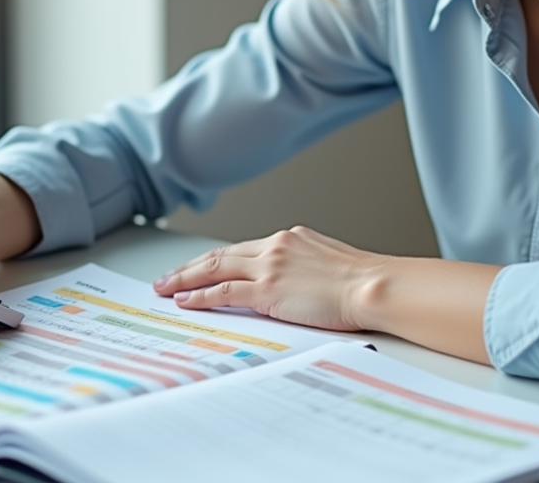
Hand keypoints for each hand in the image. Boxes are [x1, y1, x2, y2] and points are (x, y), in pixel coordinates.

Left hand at [152, 226, 386, 331]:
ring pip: (215, 269)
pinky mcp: (268, 290)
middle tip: (166, 277)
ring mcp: (270, 266)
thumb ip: (304, 266)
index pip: (242, 249)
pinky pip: (224, 292)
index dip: (215, 260)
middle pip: (220, 255)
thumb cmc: (362, 280)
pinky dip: (200, 296)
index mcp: (291, 238)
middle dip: (189, 267)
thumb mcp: (328, 262)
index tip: (198, 268)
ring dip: (185, 280)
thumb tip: (294, 281)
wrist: (373, 285)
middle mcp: (276, 246)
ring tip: (165, 289)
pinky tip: (186, 300)